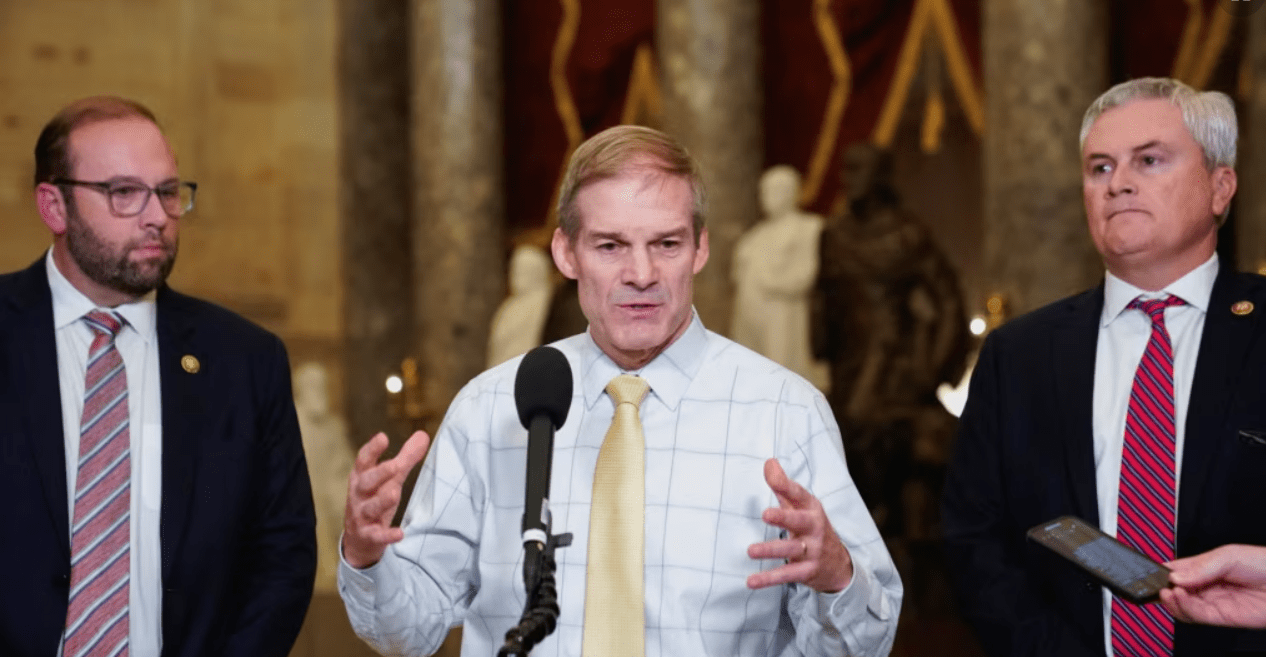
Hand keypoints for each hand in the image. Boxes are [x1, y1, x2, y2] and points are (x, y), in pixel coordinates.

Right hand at [342, 431, 430, 568]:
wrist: (359, 540)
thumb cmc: (375, 500)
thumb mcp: (390, 479)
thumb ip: (405, 459)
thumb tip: (423, 435)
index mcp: (363, 478)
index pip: (364, 461)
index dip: (372, 449)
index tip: (382, 437)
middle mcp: (359, 495)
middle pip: (366, 482)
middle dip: (379, 473)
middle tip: (396, 465)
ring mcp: (361, 516)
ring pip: (369, 508)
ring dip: (381, 501)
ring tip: (394, 494)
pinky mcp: (368, 536)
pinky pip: (376, 535)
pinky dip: (386, 535)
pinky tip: (399, 534)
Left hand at [746, 458, 852, 592]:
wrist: (839, 564)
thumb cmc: (811, 527)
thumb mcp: (801, 506)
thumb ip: (783, 486)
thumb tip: (769, 462)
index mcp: (811, 508)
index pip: (798, 494)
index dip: (784, 484)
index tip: (770, 472)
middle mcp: (814, 528)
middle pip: (798, 521)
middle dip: (783, 518)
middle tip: (765, 514)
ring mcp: (812, 550)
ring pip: (790, 550)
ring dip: (770, 550)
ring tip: (750, 551)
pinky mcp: (807, 571)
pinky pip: (786, 575)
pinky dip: (768, 579)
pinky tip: (750, 581)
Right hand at [1159, 544, 1265, 628]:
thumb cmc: (1265, 564)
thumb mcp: (1229, 555)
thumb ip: (1200, 567)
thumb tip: (1174, 576)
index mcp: (1205, 568)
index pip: (1176, 571)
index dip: (1162, 573)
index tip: (1150, 573)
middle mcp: (1206, 586)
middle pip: (1175, 591)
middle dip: (1162, 589)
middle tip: (1156, 586)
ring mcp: (1213, 603)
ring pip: (1182, 606)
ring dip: (1171, 600)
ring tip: (1168, 592)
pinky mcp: (1221, 618)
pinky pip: (1196, 616)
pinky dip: (1184, 608)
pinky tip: (1180, 597)